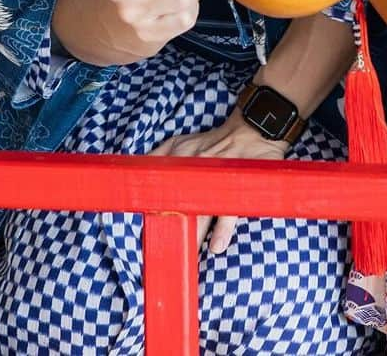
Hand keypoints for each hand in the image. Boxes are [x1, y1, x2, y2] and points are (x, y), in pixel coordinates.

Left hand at [149, 108, 289, 253]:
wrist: (252, 127)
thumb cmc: (214, 140)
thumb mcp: (180, 141)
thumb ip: (157, 156)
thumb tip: (133, 176)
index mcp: (177, 158)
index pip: (157, 191)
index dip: (149, 216)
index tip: (144, 239)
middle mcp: (194, 167)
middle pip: (177, 208)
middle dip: (170, 234)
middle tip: (164, 257)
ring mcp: (216, 176)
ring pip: (200, 214)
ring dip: (193, 239)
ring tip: (186, 260)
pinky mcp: (237, 184)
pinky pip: (228, 210)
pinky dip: (222, 230)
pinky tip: (216, 247)